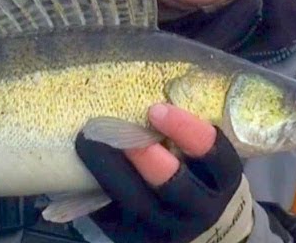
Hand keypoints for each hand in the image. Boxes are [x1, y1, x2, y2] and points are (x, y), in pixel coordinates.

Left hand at [75, 103, 254, 242]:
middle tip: (116, 130)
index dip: (190, 133)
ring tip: (86, 140)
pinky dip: (88, 185)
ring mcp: (164, 228)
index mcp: (221, 180)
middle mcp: (198, 209)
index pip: (218, 158)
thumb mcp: (201, 151)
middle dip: (147, 159)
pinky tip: (73, 161)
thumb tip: (146, 70)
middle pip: (175, 188)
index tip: (158, 110)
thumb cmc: (193, 169)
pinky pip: (107, 212)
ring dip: (108, 170)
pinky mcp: (132, 236)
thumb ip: (184, 124)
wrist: (196, 223)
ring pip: (136, 203)